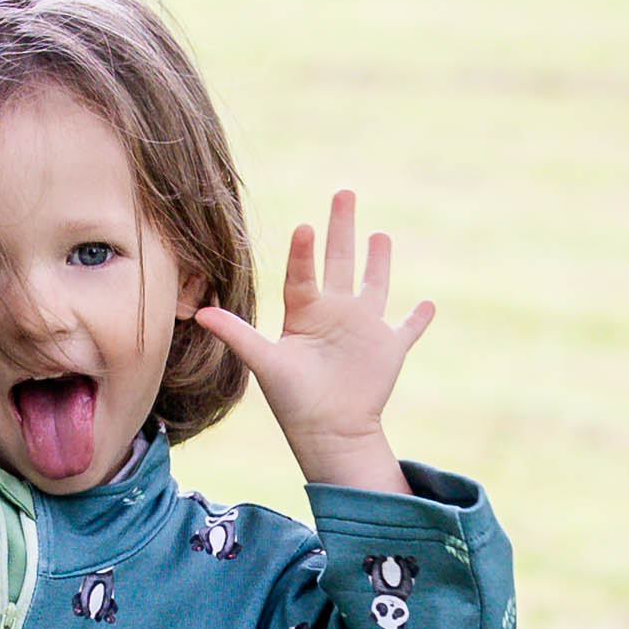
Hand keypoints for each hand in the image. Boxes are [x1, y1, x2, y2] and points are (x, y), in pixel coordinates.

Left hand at [191, 191, 432, 495]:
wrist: (330, 435)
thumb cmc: (294, 401)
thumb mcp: (266, 363)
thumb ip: (237, 334)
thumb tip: (199, 314)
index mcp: (304, 312)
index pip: (303, 272)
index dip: (304, 251)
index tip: (305, 227)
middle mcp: (334, 313)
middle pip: (339, 260)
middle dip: (342, 227)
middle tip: (344, 193)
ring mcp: (363, 329)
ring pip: (374, 284)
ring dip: (378, 260)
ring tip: (380, 235)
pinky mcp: (389, 348)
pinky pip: (408, 328)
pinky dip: (419, 318)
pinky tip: (429, 303)